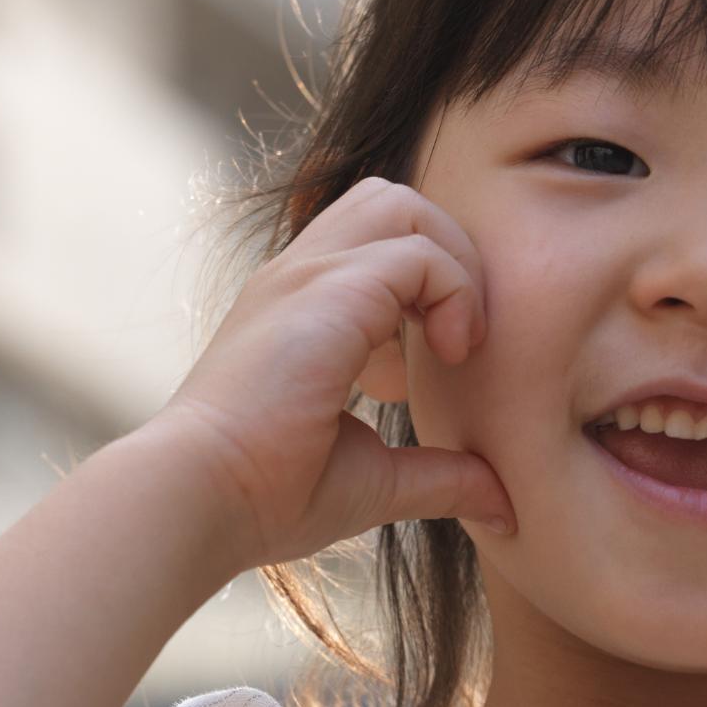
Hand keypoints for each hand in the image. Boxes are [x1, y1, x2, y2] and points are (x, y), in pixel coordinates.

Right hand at [156, 179, 513, 570]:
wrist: (204, 498)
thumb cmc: (269, 495)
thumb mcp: (373, 480)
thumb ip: (439, 476)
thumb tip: (503, 504)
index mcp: (300, 307)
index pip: (373, 244)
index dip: (420, 293)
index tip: (417, 377)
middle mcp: (299, 276)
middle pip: (390, 202)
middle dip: (445, 256)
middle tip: (454, 342)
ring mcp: (308, 274)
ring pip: (403, 204)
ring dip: (450, 263)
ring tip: (454, 342)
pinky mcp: (328, 290)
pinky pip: (418, 253)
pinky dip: (454, 293)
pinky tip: (447, 356)